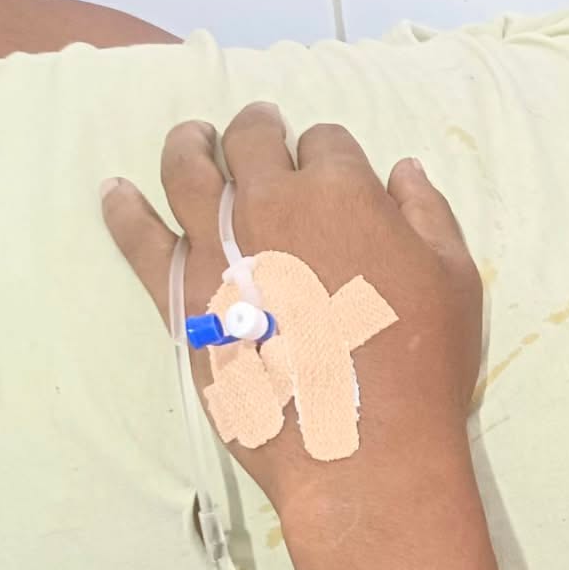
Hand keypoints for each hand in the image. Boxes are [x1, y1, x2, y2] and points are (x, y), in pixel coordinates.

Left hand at [102, 101, 481, 515]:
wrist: (360, 441)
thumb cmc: (421, 363)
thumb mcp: (453, 279)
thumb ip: (427, 215)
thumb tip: (403, 171)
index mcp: (342, 190)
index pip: (325, 142)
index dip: (328, 152)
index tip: (329, 168)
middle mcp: (272, 203)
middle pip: (251, 141)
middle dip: (256, 127)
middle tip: (257, 128)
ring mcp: (219, 247)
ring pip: (187, 172)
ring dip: (188, 145)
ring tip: (191, 139)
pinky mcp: (182, 296)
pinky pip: (140, 241)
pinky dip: (123, 211)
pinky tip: (115, 192)